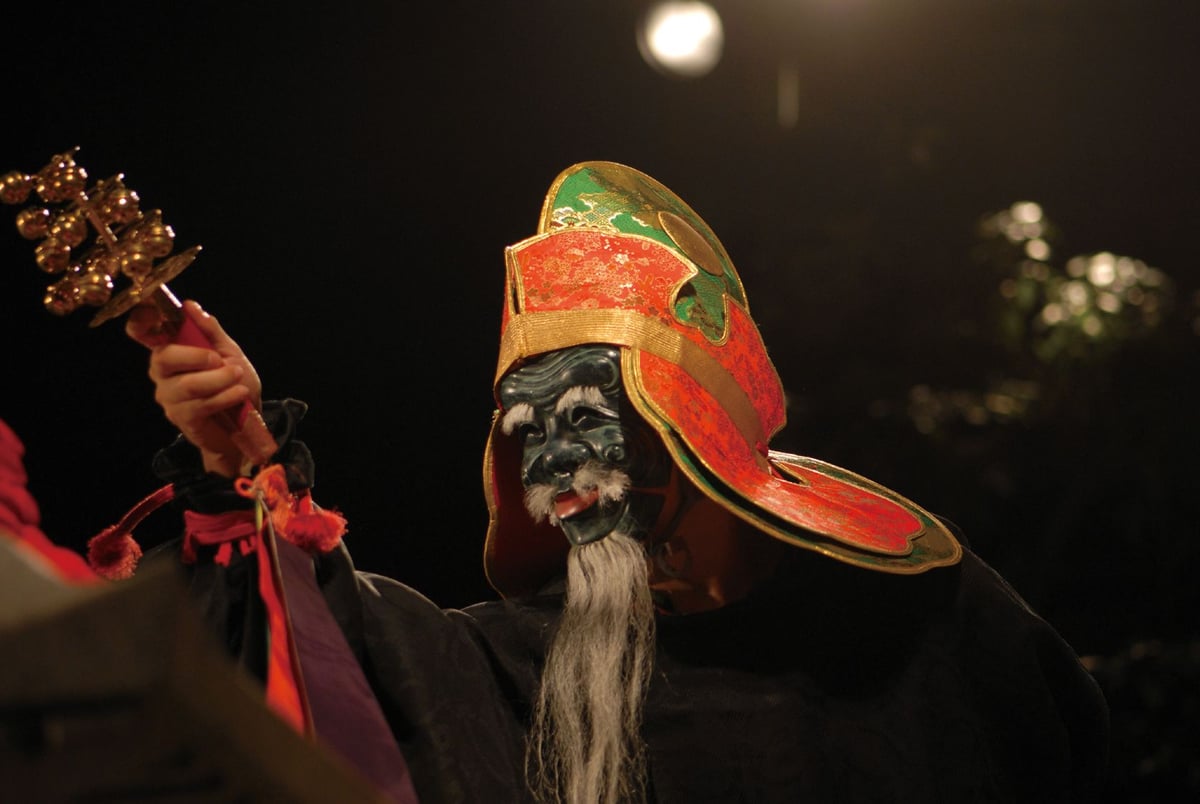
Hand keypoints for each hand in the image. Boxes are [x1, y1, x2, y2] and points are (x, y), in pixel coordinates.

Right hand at [126, 300, 262, 476]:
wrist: (248, 422)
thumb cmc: (234, 383)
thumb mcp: (228, 351)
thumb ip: (210, 330)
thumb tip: (190, 306)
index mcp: (170, 349)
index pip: (142, 331)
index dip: (140, 320)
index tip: (152, 312)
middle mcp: (161, 372)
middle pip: (163, 357)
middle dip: (196, 356)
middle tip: (220, 360)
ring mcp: (169, 396)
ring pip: (187, 384)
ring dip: (219, 379)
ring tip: (238, 378)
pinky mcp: (181, 417)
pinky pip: (199, 404)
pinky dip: (224, 396)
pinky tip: (238, 394)